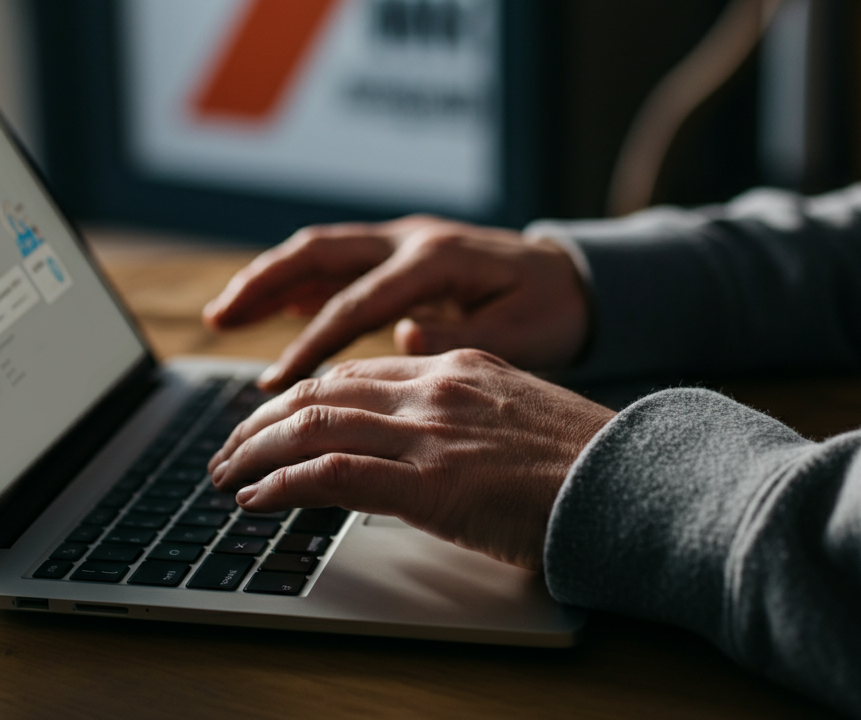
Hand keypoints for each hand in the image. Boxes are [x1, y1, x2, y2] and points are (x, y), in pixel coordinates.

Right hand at [203, 217, 588, 391]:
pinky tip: (280, 306)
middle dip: (265, 283)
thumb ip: (462, 338)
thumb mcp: (522, 334)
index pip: (358, 302)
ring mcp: (408, 240)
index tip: (276, 384)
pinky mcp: (407, 253)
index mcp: (438, 260)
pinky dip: (307, 281)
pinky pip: (345, 261)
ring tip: (227, 312)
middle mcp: (415, 239)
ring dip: (274, 277)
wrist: (577, 277)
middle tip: (218, 318)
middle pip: (323, 252)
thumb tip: (402, 335)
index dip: (312, 342)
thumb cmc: (552, 309)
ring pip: (326, 250)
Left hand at [207, 350, 614, 569]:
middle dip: (261, 420)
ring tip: (224, 474)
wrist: (634, 480)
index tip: (273, 419)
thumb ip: (462, 411)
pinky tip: (257, 498)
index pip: (356, 371)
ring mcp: (432, 431)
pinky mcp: (432, 483)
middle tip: (229, 448)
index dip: (301, 396)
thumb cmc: (583, 459)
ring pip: (314, 424)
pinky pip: (333, 474)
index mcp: (458, 365)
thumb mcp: (515, 414)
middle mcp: (437, 386)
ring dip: (256, 450)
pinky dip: (284, 484)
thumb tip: (416, 437)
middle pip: (322, 390)